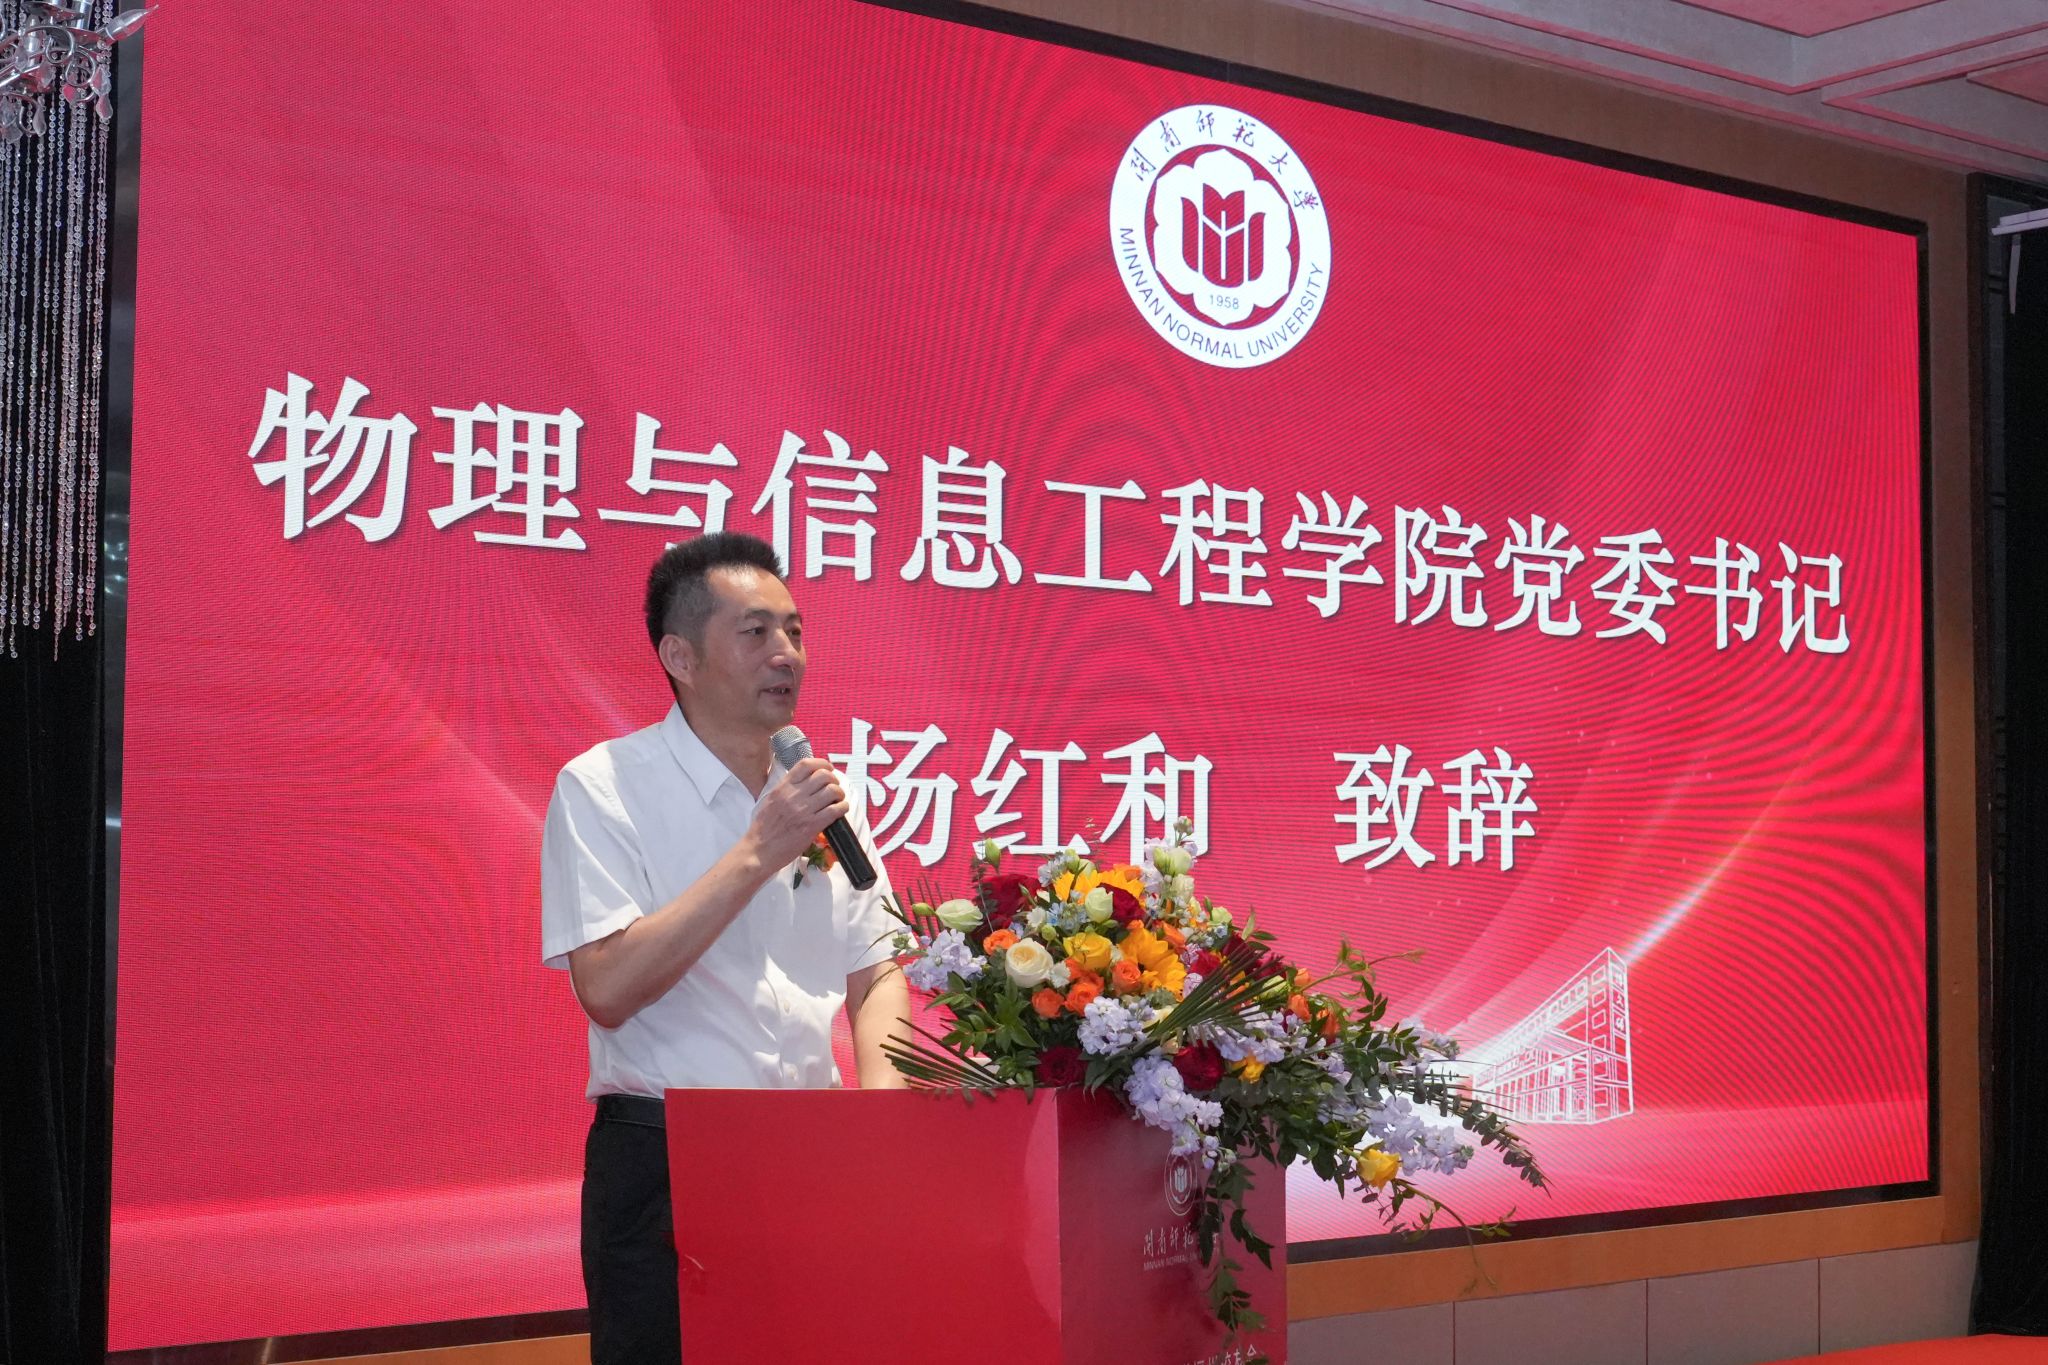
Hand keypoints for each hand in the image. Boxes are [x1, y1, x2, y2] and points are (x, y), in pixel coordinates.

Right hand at [747, 756, 848, 870]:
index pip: (806, 764)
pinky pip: (835, 810)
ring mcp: (803, 810)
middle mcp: (793, 795)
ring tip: (838, 800)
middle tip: (834, 787)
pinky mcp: (812, 826)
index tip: (827, 768)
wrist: (758, 851)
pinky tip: (840, 810)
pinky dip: (842, 808)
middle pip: (823, 775)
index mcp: (782, 787)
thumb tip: (803, 782)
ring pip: (832, 791)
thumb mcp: (769, 800)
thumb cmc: (762, 829)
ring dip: (839, 794)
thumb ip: (785, 789)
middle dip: (834, 779)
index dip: (822, 764)